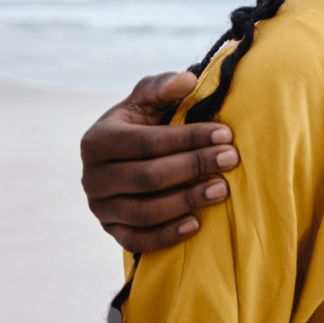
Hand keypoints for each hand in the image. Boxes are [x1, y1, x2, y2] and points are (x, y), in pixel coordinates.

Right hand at [78, 71, 238, 252]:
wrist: (123, 160)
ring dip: (187, 201)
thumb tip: (188, 80)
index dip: (188, 139)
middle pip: (148, 177)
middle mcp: (91, 177)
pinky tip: (196, 224)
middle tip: (231, 159)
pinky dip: (167, 235)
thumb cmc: (140, 125)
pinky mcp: (111, 232)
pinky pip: (138, 241)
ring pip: (145, 212)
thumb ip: (163, 87)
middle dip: (194, 167)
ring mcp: (99, 208)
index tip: (225, 135)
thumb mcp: (146, 101)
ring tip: (223, 189)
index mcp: (96, 140)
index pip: (147, 142)